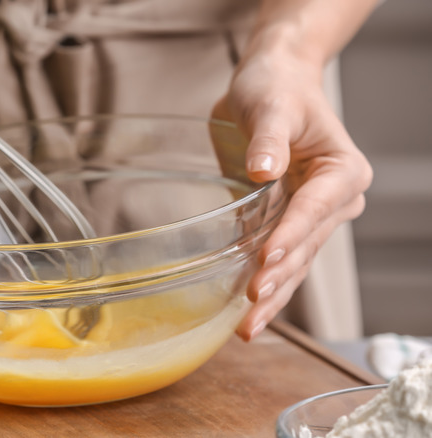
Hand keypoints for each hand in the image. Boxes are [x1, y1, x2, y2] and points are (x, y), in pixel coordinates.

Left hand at [212, 50, 372, 341]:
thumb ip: (269, 138)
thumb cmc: (277, 89)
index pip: (314, 209)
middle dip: (280, 277)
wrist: (271, 84)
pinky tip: (243, 313)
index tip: (266, 260)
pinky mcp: (282, 222)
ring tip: (248, 327)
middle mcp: (333, 200)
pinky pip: (276, 259)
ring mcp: (308, 217)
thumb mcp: (272, 105)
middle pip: (306, 245)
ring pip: (294, 264)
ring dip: (272, 295)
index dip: (290, 236)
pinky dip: (262, 285)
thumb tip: (264, 169)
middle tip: (253, 304)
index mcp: (341, 171)